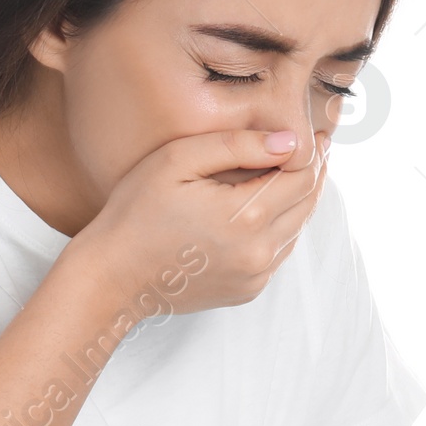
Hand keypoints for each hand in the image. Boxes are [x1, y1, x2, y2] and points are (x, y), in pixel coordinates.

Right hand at [69, 125, 330, 318]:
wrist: (111, 277)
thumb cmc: (135, 213)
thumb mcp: (178, 161)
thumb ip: (237, 145)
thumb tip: (290, 141)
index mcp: (246, 217)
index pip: (302, 176)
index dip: (311, 152)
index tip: (313, 134)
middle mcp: (258, 252)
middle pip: (307, 203)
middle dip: (312, 173)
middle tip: (312, 149)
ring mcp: (254, 276)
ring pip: (296, 230)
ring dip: (297, 202)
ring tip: (289, 175)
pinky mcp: (246, 291)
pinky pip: (278, 253)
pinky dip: (279, 230)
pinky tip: (263, 211)